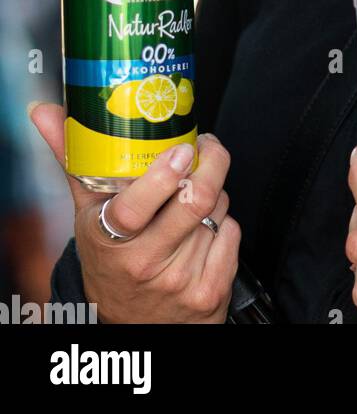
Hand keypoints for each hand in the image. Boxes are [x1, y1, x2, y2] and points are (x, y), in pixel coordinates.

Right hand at [29, 102, 240, 323]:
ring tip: (194, 195)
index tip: (180, 149)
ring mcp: (179, 281)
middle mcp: (144, 264)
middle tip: (206, 148)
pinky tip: (205, 230)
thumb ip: (74, 160)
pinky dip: (225, 223)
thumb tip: (44, 111)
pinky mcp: (209, 293)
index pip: (134, 208)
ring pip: (218, 211)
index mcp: (110, 240)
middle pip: (195, 200)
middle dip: (211, 163)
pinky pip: (233, 234)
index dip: (162, 176)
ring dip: (215, 193)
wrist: (132, 324)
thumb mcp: (88, 214)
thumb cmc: (111, 256)